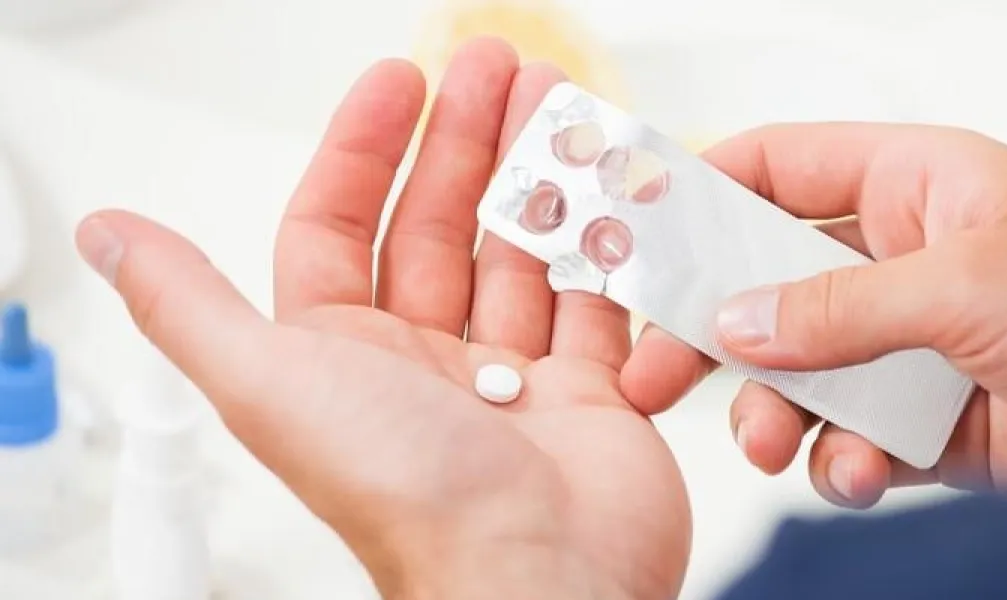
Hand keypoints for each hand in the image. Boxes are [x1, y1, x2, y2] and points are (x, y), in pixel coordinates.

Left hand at [75, 39, 688, 598]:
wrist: (542, 576)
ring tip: (559, 107)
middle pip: (440, 226)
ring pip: (518, 252)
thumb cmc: (408, 495)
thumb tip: (111, 238)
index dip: (363, 148)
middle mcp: (423, 364)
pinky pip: (591, 299)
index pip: (342, 227)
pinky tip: (609, 193)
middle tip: (497, 68)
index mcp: (342, 357)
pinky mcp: (585, 392)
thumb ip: (190, 305)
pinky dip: (602, 245)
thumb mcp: (271, 383)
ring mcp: (509, 377)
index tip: (400, 82)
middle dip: (466, 141)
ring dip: (537, 178)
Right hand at [622, 124, 1006, 507]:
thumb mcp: (970, 285)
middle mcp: (898, 259)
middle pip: (764, 280)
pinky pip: (846, 437)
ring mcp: (907, 341)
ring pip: (796, 370)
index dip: (700, 193)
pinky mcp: (924, 418)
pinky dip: (836, 461)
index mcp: (909, 185)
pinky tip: (854, 473)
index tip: (635, 236)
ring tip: (771, 441)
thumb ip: (840, 306)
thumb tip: (736, 323)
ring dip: (771, 409)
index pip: (777, 168)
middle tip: (654, 370)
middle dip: (710, 328)